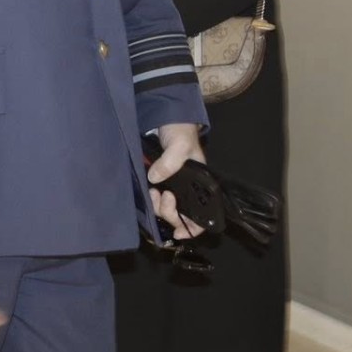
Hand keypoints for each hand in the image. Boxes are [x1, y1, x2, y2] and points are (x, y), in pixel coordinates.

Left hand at [147, 123, 207, 240]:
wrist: (166, 117)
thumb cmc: (180, 131)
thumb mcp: (180, 145)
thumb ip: (170, 162)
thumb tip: (155, 179)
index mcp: (201, 185)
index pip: (203, 214)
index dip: (193, 228)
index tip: (179, 233)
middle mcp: (188, 189)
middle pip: (181, 215)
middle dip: (170, 211)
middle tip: (163, 196)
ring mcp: (173, 186)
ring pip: (167, 209)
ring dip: (159, 206)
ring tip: (153, 192)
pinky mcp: (159, 182)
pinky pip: (156, 200)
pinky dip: (152, 200)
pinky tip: (149, 191)